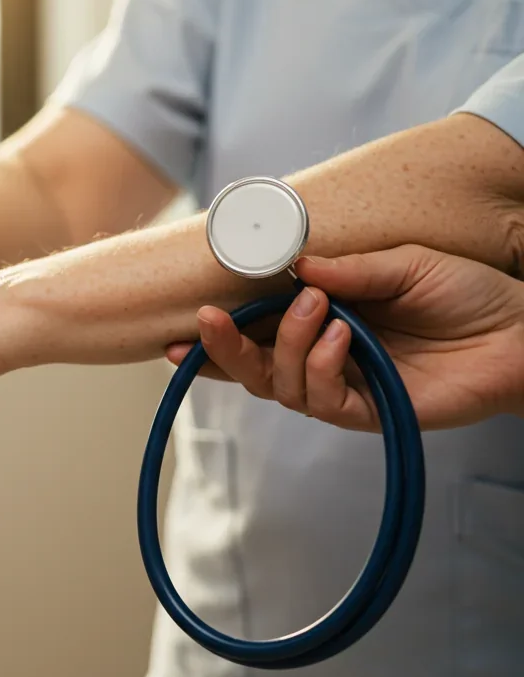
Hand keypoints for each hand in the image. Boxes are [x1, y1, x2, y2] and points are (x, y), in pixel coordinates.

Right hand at [165, 247, 523, 429]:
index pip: (256, 333)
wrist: (521, 331)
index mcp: (322, 321)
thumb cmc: (468, 293)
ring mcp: (345, 387)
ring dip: (286, 344)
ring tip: (318, 307)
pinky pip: (323, 401)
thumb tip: (294, 267)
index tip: (186, 323)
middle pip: (252, 370)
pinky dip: (322, 366)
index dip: (216, 336)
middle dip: (223, 350)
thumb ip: (348, 270)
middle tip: (210, 319)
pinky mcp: (369, 412)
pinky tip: (343, 337)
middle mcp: (324, 358)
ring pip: (280, 385)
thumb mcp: (403, 264)